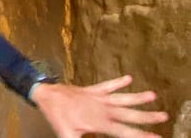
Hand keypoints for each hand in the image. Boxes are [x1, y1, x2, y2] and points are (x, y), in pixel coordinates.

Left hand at [32, 75, 167, 137]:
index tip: (157, 136)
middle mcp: (102, 108)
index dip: (141, 134)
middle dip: (147, 116)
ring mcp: (98, 97)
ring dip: (137, 97)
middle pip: (129, 113)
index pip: (124, 131)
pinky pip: (107, 85)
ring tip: (153, 94)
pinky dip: (118, 82)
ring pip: (122, 97)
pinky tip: (129, 78)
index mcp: (99, 122)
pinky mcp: (92, 90)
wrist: (46, 95)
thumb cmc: (57, 117)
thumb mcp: (68, 135)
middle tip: (164, 116)